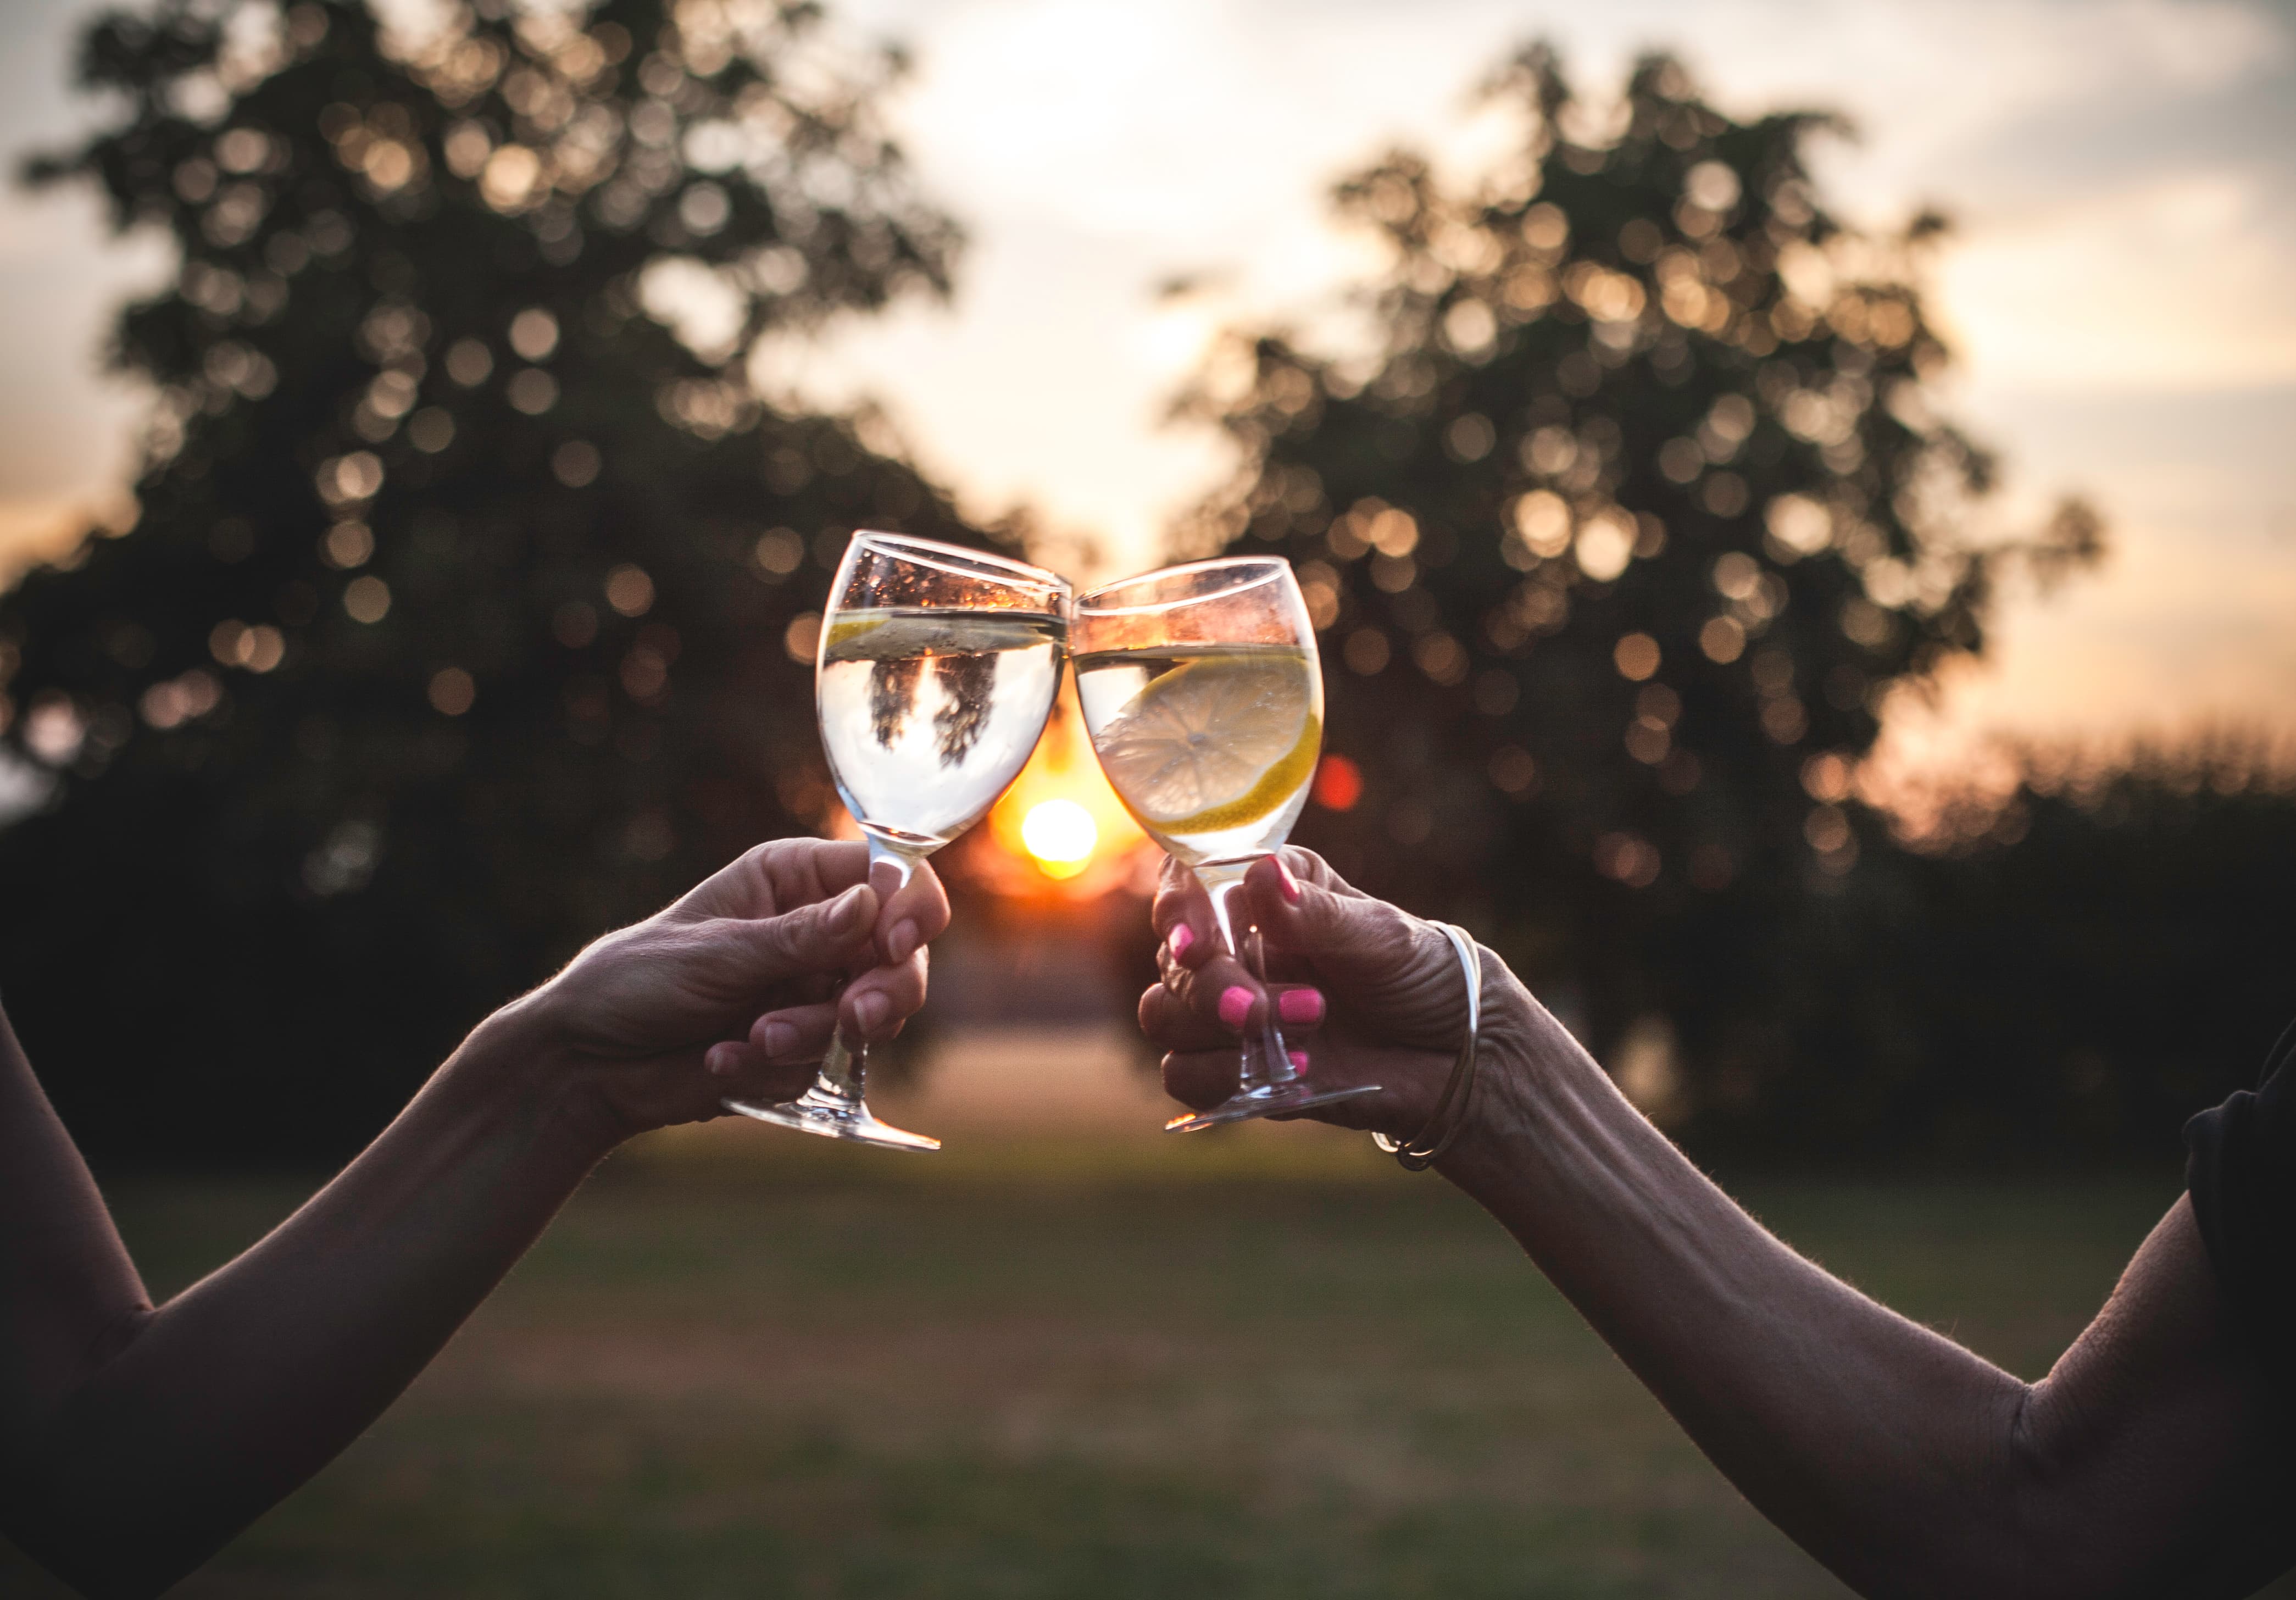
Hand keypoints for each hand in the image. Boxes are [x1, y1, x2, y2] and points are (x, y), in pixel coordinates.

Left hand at [495, 839, 949, 1140]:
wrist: (587, 1065)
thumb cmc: (635, 982)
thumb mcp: (713, 953)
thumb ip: (796, 938)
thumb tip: (871, 905)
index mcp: (795, 880)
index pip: (886, 876)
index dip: (909, 906)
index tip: (896, 944)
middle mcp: (817, 932)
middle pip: (900, 954)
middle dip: (883, 990)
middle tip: (856, 1019)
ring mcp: (815, 993)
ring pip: (873, 1016)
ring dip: (814, 1036)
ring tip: (752, 1041)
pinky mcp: (805, 1051)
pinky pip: (831, 1067)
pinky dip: (778, 1070)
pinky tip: (721, 1061)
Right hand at [1139, 848, 1502, 1140]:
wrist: (1459, 1056)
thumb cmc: (1423, 974)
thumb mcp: (1382, 935)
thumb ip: (1316, 914)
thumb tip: (1260, 874)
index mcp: (1266, 894)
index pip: (1189, 884)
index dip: (1179, 913)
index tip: (1197, 947)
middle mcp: (1237, 946)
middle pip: (1174, 963)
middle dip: (1212, 990)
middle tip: (1261, 1011)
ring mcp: (1232, 1009)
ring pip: (1164, 1015)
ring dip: (1218, 1031)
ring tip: (1306, 1034)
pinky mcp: (1236, 1067)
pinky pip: (1184, 1074)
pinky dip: (1225, 1077)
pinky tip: (1297, 1073)